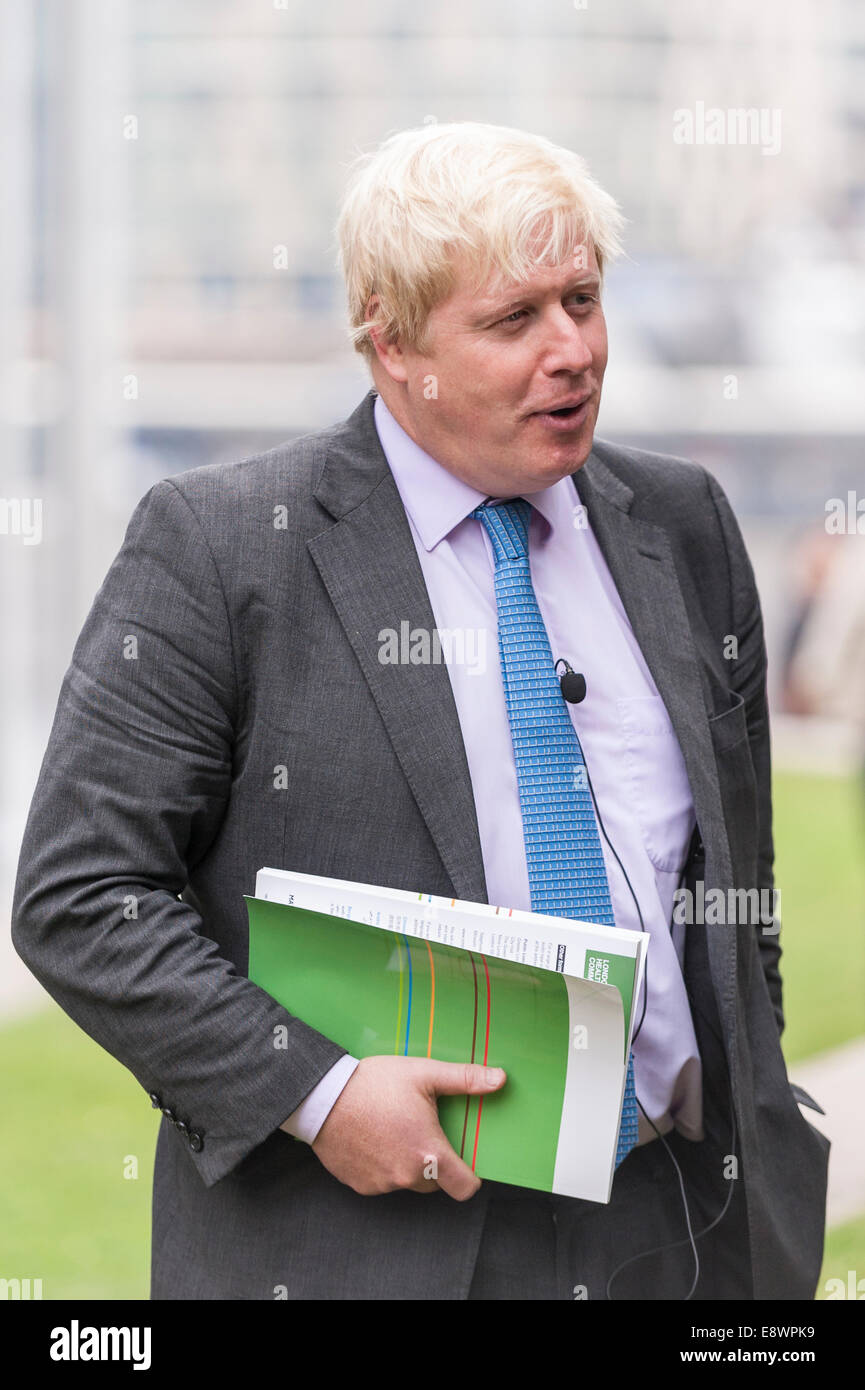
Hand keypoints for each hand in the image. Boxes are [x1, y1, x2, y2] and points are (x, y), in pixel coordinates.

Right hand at [305, 1054, 506, 1200]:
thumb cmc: (374, 1084)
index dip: (469, 1177)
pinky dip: (382, 1166)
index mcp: (429, 1153)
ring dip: (407, 1164)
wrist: (322, 1096)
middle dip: (435, 1162)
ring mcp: (381, 1184)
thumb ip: (465, 1079)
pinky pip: (381, 1181)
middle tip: (422, 1131)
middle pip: (436, 1183)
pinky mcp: (359, 1185)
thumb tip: (500, 1079)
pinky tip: (373, 1139)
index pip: (465, 1188)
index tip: (465, 1162)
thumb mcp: (423, 1074)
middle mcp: (407, 1176)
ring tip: (394, 1129)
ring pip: (407, 1182)